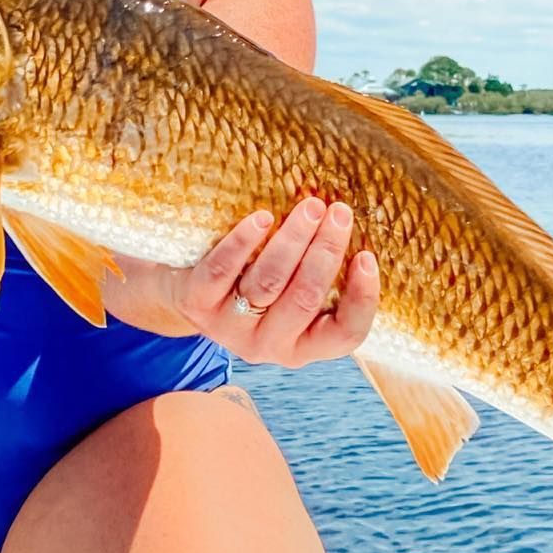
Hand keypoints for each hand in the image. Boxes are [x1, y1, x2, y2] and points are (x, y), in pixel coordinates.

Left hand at [173, 197, 379, 367]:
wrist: (185, 294)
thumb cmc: (255, 285)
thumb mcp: (291, 293)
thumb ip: (319, 276)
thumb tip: (352, 229)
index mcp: (303, 346)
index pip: (345, 335)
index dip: (362, 299)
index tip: (367, 257)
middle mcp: (269, 345)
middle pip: (305, 298)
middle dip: (326, 251)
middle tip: (339, 212)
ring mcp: (230, 328)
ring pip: (268, 282)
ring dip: (293, 240)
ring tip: (310, 207)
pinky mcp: (197, 304)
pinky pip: (222, 271)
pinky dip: (244, 242)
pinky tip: (262, 218)